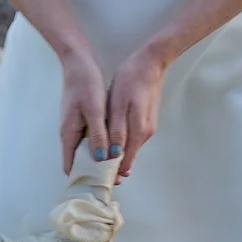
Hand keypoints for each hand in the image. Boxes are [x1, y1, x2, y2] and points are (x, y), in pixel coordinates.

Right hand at [57, 48, 109, 173]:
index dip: (84, 178)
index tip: (102, 185)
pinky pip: (90, 138)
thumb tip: (101, 159)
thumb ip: (98, 135)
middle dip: (96, 170)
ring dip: (100, 158)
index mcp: (68, 134)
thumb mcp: (94, 110)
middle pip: (80, 160)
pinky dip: (101, 144)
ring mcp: (75, 126)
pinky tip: (115, 145)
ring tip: (119, 165)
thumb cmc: (85, 84)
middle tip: (116, 177)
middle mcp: (69, 133)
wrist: (79, 62)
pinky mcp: (82, 118)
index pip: (71, 166)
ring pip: (87, 149)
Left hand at [107, 44, 167, 180]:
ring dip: (115, 153)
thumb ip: (115, 132)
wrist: (151, 62)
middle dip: (111, 165)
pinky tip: (109, 137)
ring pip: (129, 147)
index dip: (110, 173)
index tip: (95, 179)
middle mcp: (146, 134)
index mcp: (139, 132)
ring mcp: (148, 126)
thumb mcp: (118, 105)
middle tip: (91, 169)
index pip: (124, 163)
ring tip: (95, 155)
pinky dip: (120, 141)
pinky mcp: (147, 119)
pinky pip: (132, 137)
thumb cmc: (130, 80)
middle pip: (127, 157)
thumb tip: (111, 156)